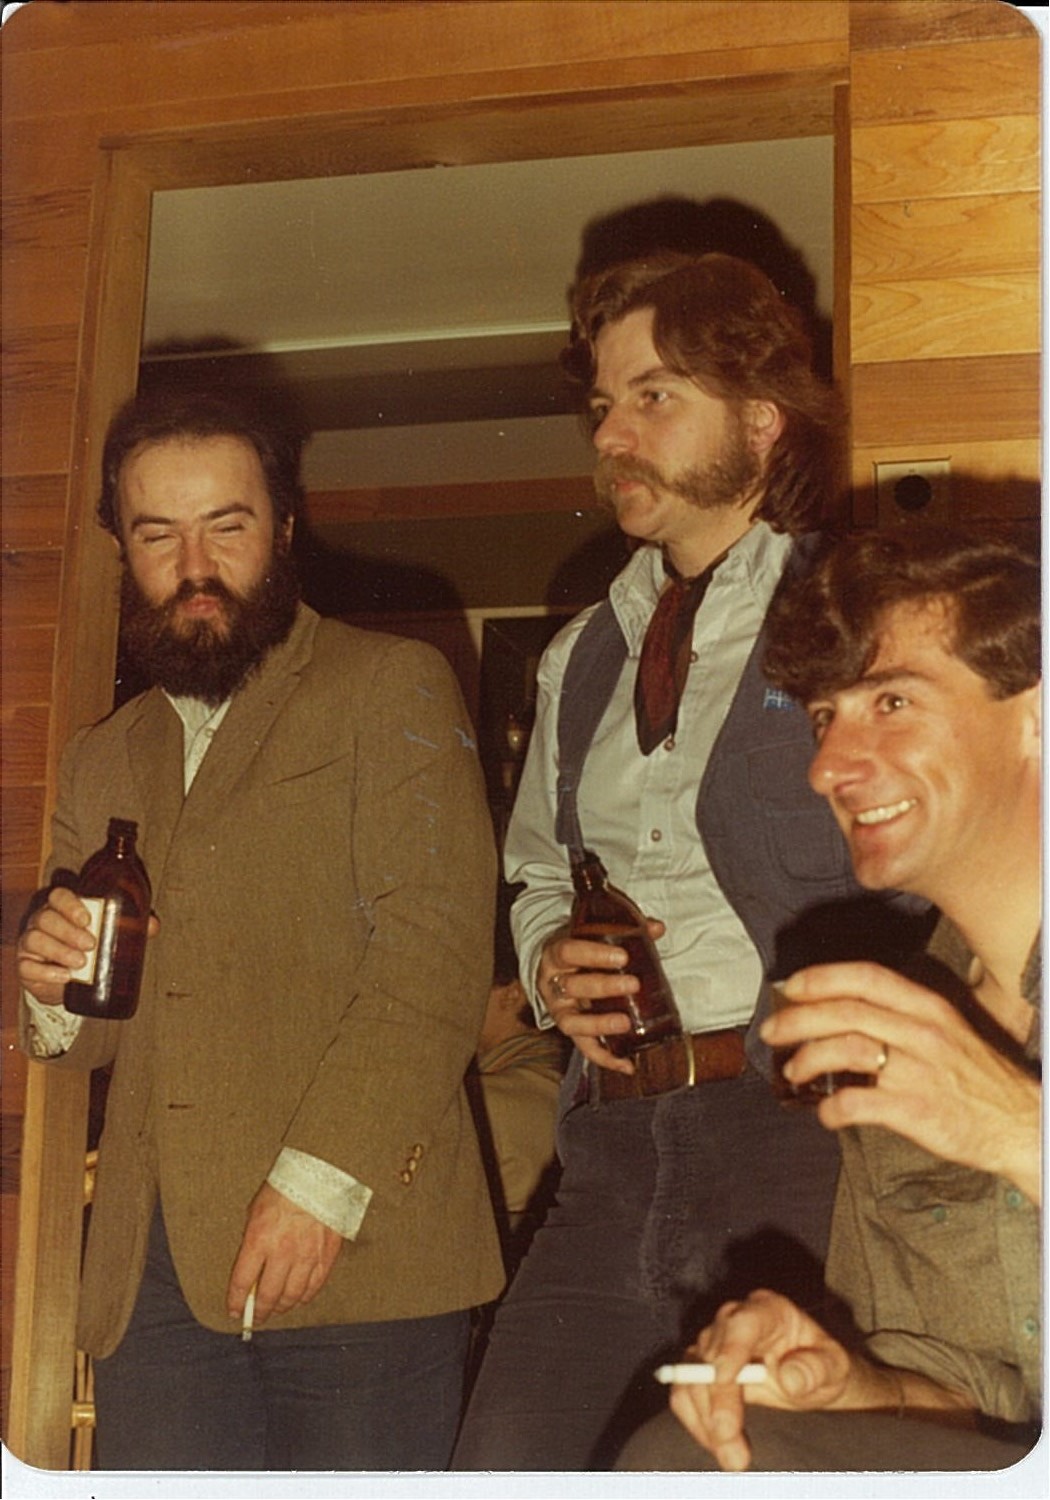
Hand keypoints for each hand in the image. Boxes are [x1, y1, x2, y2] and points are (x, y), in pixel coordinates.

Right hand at [17, 886, 158, 1005]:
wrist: (67, 981)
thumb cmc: (88, 948)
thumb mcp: (108, 936)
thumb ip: (129, 927)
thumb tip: (152, 924)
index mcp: (62, 908)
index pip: (59, 896)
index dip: (70, 904)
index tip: (88, 918)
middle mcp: (42, 921)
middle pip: (47, 917)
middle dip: (69, 931)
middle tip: (91, 945)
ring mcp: (30, 942)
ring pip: (35, 939)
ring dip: (59, 950)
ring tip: (81, 964)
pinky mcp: (25, 966)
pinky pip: (27, 966)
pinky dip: (45, 971)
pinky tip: (64, 977)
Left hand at [226, 1182, 342, 1325]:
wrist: (319, 1176)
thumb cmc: (285, 1189)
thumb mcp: (256, 1211)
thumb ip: (253, 1242)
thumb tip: (251, 1271)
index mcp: (260, 1239)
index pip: (243, 1282)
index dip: (236, 1301)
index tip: (235, 1311)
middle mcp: (282, 1252)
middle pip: (268, 1295)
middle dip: (259, 1311)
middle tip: (256, 1316)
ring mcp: (306, 1256)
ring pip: (292, 1296)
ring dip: (281, 1307)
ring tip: (276, 1309)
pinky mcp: (326, 1256)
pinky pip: (313, 1287)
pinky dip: (303, 1298)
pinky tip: (298, 1298)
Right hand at [538, 919, 665, 1073]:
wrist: (555, 969)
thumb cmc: (577, 951)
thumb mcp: (591, 936)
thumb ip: (622, 930)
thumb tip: (656, 928)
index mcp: (556, 955)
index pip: (569, 952)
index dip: (594, 954)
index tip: (622, 956)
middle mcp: (552, 984)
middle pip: (573, 987)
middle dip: (604, 987)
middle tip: (633, 984)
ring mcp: (559, 1011)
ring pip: (572, 1022)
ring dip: (599, 1025)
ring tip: (626, 1024)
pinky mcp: (570, 1031)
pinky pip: (584, 1048)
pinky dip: (606, 1059)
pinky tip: (628, 1065)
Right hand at [669, 1290, 885, 1471]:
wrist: (812, 1377)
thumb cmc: (823, 1366)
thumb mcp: (835, 1366)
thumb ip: (816, 1368)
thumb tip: (789, 1377)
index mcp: (768, 1310)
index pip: (742, 1322)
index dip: (730, 1348)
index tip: (724, 1378)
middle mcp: (734, 1320)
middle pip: (711, 1354)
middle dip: (718, 1402)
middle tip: (731, 1444)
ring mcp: (714, 1343)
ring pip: (692, 1375)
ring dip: (706, 1419)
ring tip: (732, 1458)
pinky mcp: (701, 1368)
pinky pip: (684, 1392)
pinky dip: (695, 1421)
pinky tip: (717, 1445)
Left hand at [762, 962, 1040, 1202]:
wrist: (1019, 1122)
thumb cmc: (975, 1078)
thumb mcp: (945, 1028)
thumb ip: (900, 1015)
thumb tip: (841, 1010)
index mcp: (927, 1006)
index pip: (865, 977)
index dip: (821, 978)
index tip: (790, 987)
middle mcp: (921, 1031)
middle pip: (844, 1012)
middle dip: (797, 1019)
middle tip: (772, 1031)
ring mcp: (918, 1070)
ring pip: (845, 1049)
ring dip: (808, 1059)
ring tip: (794, 1072)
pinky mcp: (916, 1110)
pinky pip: (857, 1103)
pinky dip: (831, 1108)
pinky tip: (825, 1113)